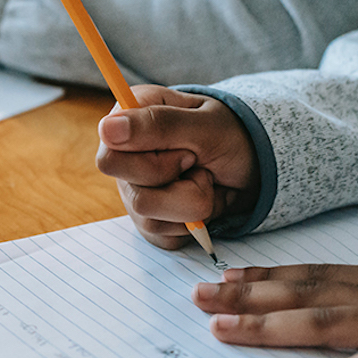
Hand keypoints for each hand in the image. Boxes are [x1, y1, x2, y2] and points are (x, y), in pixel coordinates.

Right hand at [95, 86, 259, 248]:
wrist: (251, 165)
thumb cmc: (228, 135)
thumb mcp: (204, 124)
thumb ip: (157, 124)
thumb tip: (106, 129)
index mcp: (127, 121)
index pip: (110, 160)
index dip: (150, 163)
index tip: (184, 149)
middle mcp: (123, 157)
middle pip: (134, 195)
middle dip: (180, 183)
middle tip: (196, 161)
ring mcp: (133, 190)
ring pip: (150, 218)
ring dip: (192, 203)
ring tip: (202, 179)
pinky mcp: (147, 220)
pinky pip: (162, 235)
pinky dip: (191, 222)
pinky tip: (199, 197)